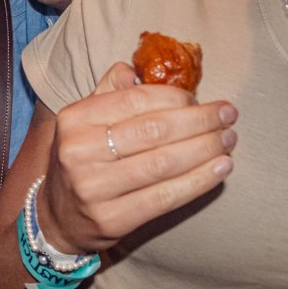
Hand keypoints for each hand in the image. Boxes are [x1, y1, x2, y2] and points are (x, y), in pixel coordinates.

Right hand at [39, 62, 237, 253]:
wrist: (58, 216)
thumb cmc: (84, 159)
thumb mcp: (85, 121)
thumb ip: (110, 92)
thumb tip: (137, 69)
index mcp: (74, 118)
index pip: (135, 99)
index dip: (175, 98)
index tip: (201, 100)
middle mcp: (79, 151)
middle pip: (154, 130)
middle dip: (200, 121)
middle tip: (228, 115)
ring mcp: (94, 188)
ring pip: (164, 163)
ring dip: (206, 149)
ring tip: (229, 139)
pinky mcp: (112, 219)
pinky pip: (166, 197)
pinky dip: (200, 181)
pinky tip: (220, 168)